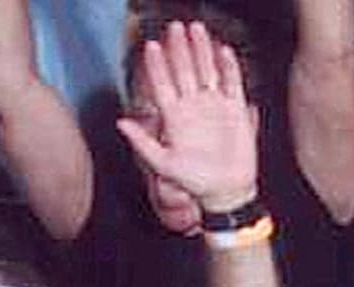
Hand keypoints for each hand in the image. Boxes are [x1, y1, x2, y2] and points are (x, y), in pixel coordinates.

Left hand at [117, 21, 258, 214]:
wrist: (224, 190)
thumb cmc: (193, 181)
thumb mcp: (163, 164)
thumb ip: (142, 143)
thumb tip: (119, 123)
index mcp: (175, 119)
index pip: (163, 86)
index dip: (157, 66)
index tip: (151, 46)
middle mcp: (193, 108)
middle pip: (184, 71)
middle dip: (179, 49)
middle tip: (174, 27)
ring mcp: (214, 105)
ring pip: (206, 70)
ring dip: (201, 50)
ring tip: (196, 29)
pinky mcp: (235, 108)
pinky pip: (232, 82)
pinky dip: (228, 67)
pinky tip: (222, 50)